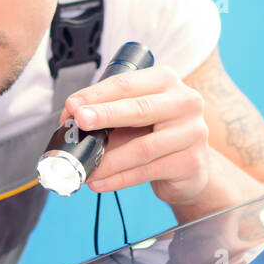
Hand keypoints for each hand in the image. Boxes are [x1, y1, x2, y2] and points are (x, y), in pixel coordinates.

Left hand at [60, 62, 210, 207]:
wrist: (189, 167)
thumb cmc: (156, 135)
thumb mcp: (133, 117)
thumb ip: (108, 115)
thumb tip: (70, 120)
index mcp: (165, 81)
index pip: (127, 84)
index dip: (97, 94)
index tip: (72, 105)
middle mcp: (185, 102)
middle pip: (139, 109)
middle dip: (104, 115)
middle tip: (79, 122)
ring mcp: (192, 132)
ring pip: (142, 148)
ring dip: (109, 160)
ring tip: (87, 168)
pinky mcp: (191, 162)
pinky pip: (147, 171)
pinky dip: (119, 179)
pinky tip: (100, 182)